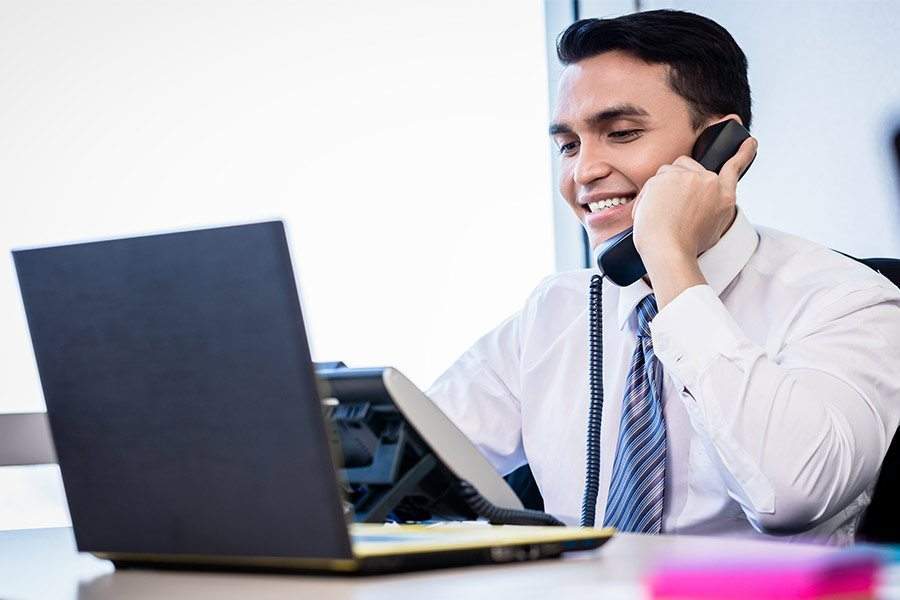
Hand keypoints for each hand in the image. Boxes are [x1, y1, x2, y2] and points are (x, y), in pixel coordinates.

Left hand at [631, 136, 757, 306]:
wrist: (669, 251)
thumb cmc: (686, 247)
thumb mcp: (713, 230)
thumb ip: (713, 210)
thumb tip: (704, 205)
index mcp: (724, 195)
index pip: (734, 168)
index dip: (743, 153)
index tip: (750, 141)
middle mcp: (709, 182)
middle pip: (688, 165)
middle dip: (678, 178)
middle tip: (671, 204)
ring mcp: (687, 177)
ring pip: (668, 170)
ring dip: (662, 186)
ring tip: (662, 212)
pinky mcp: (666, 177)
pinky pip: (652, 181)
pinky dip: (647, 196)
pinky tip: (649, 212)